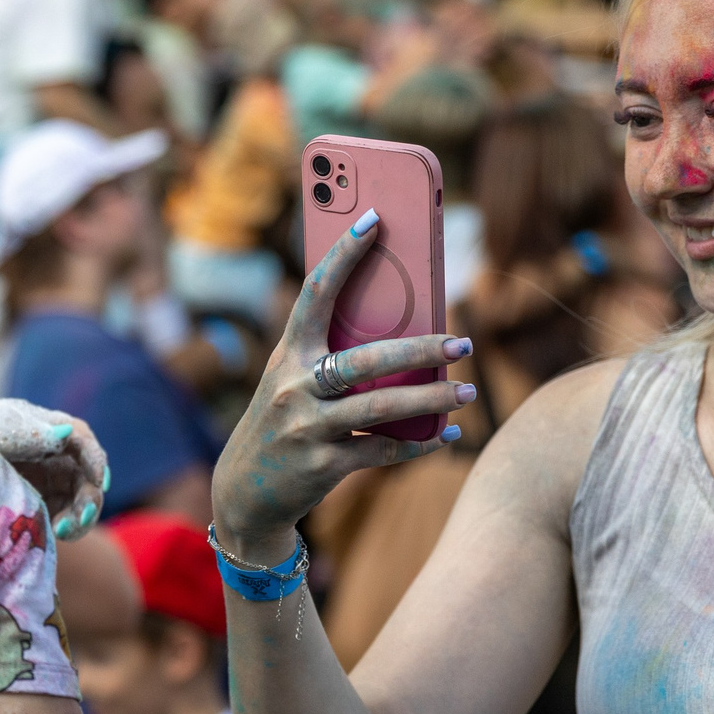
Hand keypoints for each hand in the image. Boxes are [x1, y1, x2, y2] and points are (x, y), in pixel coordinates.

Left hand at [0, 399, 109, 538]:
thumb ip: (29, 433)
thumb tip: (66, 432)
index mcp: (45, 427)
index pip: (82, 439)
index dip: (95, 459)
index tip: (100, 481)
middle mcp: (55, 454)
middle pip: (88, 474)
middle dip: (90, 496)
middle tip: (81, 517)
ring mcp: (51, 481)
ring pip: (81, 499)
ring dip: (81, 516)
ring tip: (64, 531)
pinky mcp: (44, 504)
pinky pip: (66, 517)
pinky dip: (68, 527)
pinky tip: (57, 534)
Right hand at [209, 209, 473, 558]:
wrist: (246, 493)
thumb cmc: (282, 422)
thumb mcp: (290, 382)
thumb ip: (328, 357)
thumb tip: (402, 331)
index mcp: (287, 355)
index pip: (315, 294)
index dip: (343, 256)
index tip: (374, 220)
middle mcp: (294, 387)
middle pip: (366, 360)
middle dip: (420, 348)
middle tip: (463, 342)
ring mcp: (306, 428)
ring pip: (380, 408)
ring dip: (431, 399)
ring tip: (467, 392)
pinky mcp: (322, 465)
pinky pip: (382, 451)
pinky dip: (419, 445)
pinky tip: (445, 436)